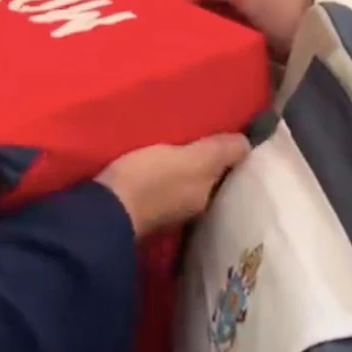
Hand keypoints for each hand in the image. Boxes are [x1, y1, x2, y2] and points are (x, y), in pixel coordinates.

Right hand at [96, 133, 250, 237]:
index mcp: (205, 198)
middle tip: (201, 139)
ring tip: (177, 149)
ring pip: (181, 186)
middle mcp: (190, 210)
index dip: (224, 157)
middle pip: (203, 182)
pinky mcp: (139, 211)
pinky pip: (159, 188)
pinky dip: (161, 178)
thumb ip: (218, 151)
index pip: (223, 175)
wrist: (104, 210)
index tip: (223, 137)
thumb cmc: (151, 179)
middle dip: (203, 165)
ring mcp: (164, 214)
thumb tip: (247, 144)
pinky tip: (155, 166)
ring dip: (181, 172)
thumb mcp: (190, 159)